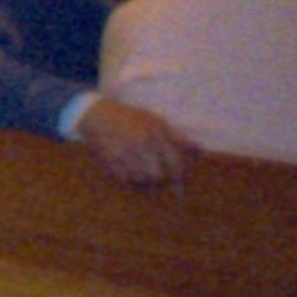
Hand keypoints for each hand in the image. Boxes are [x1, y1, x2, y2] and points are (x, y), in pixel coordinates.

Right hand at [78, 97, 196, 186]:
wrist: (95, 114)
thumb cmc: (130, 118)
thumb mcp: (155, 122)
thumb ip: (178, 138)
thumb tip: (200, 151)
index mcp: (155, 133)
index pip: (175, 162)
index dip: (180, 174)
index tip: (180, 180)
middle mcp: (140, 144)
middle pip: (158, 175)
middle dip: (162, 181)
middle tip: (163, 182)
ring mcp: (123, 153)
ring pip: (142, 179)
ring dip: (147, 182)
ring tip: (147, 177)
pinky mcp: (109, 161)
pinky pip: (125, 179)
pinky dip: (131, 180)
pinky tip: (132, 175)